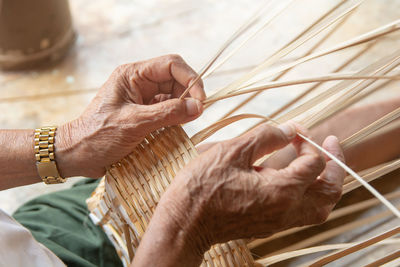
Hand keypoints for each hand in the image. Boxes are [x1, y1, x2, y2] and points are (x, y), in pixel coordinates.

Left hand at [56, 55, 205, 177]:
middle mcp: (139, 83)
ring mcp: (143, 99)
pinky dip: (176, 119)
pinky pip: (168, 112)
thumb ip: (168, 113)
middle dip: (189, 95)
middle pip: (176, 80)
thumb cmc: (98, 136)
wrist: (77, 155)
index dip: (191, 79)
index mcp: (133, 75)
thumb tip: (198, 107)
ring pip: (174, 97)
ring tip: (186, 123)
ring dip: (184, 109)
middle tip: (197, 115)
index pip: (171, 65)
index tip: (201, 100)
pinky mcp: (145, 115)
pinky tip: (177, 129)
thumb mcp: (135, 123)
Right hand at [158, 122, 344, 252]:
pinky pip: (301, 213)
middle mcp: (286, 211)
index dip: (307, 141)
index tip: (294, 131)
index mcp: (282, 191)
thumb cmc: (202, 186)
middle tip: (330, 144)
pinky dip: (308, 195)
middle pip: (330, 192)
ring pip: (319, 208)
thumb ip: (266, 136)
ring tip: (319, 163)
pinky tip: (293, 179)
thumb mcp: (232, 151)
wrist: (184, 223)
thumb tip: (291, 128)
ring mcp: (278, 222)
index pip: (314, 162)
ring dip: (325, 184)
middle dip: (336, 165)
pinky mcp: (268, 226)